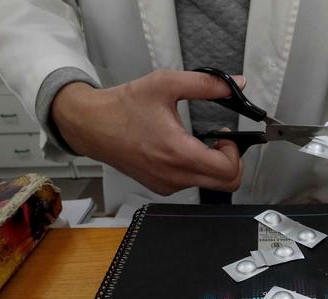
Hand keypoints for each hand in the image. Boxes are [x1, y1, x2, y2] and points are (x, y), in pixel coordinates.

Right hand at [52, 70, 243, 195]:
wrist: (90, 125)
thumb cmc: (124, 106)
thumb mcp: (166, 84)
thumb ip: (206, 83)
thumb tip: (237, 82)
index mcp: (178, 153)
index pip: (228, 170)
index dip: (235, 152)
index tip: (225, 135)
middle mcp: (174, 176)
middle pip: (226, 184)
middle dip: (231, 161)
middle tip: (220, 141)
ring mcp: (166, 185)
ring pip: (209, 184)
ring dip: (213, 165)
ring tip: (199, 141)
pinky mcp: (160, 187)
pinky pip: (190, 184)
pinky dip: (196, 169)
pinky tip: (183, 149)